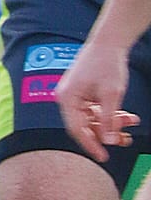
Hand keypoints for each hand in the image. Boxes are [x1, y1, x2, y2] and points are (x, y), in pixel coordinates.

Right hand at [56, 38, 136, 163]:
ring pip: (94, 120)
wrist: (110, 42)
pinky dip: (112, 116)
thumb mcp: (111, 95)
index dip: (91, 145)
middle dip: (106, 134)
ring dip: (113, 125)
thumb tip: (108, 142)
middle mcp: (68, 98)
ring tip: (132, 123)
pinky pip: (97, 112)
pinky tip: (128, 117)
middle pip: (85, 126)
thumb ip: (108, 121)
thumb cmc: (107, 64)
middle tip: (124, 140)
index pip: (76, 129)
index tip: (105, 157)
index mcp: (68, 97)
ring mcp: (76, 96)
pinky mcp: (85, 94)